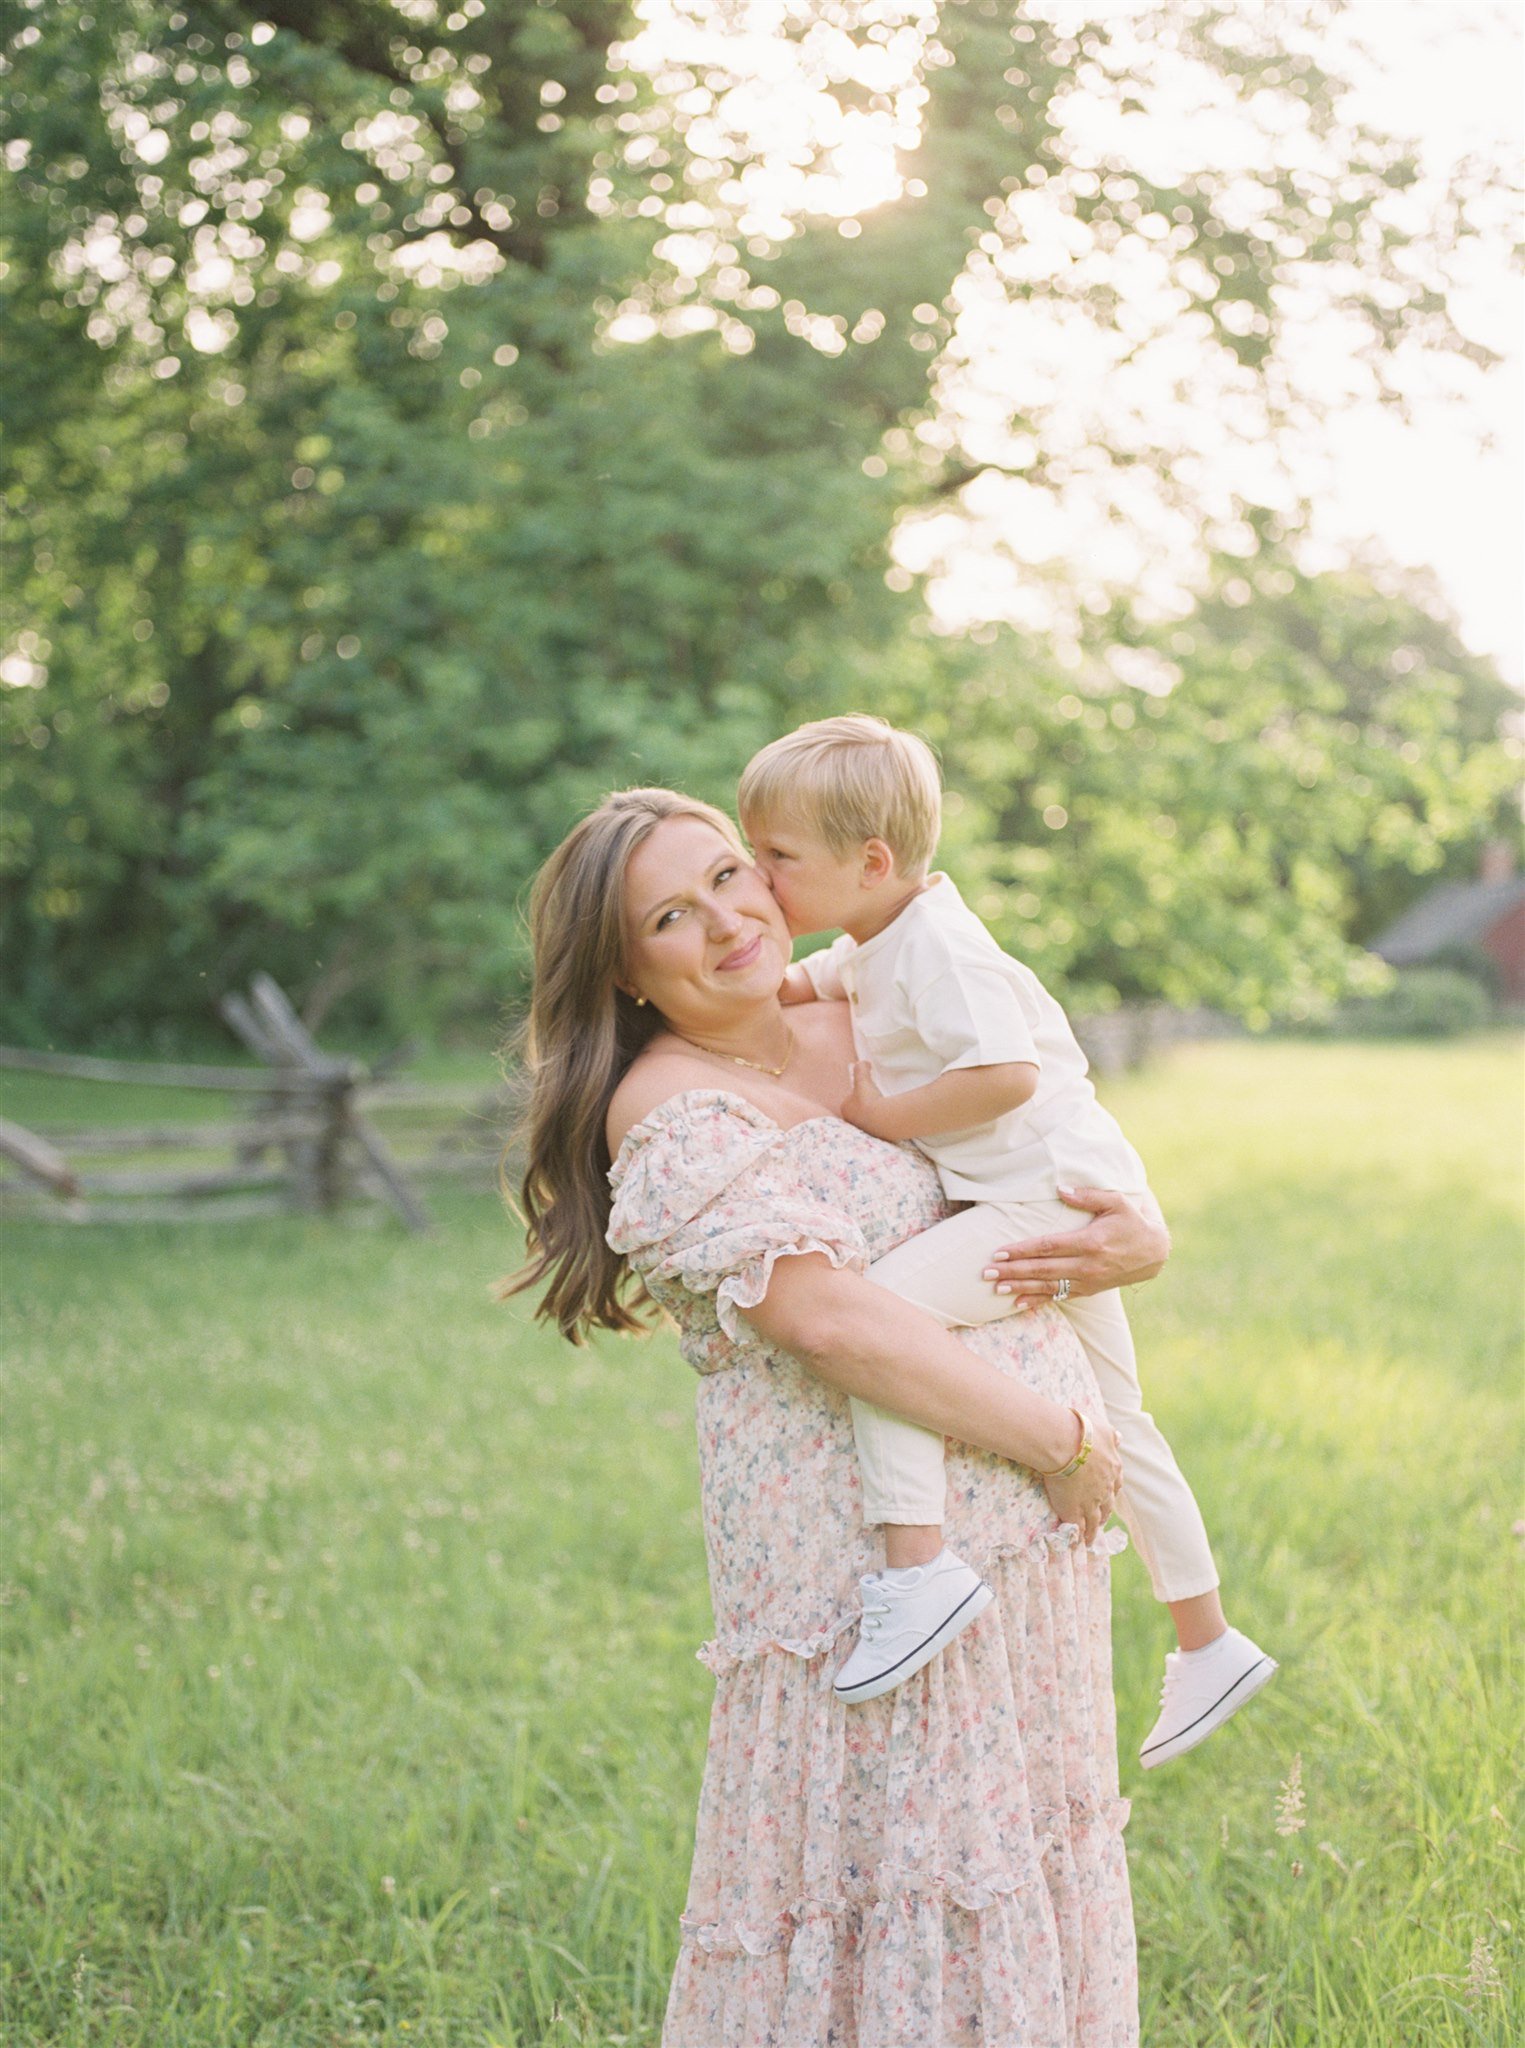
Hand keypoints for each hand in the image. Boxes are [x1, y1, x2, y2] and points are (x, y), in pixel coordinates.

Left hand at [841, 1060, 888, 1134]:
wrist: (881, 1118)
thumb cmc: (868, 1099)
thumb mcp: (863, 1079)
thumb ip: (861, 1069)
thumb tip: (864, 1063)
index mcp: (845, 1109)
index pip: (849, 1100)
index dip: (857, 1095)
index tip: (866, 1092)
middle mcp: (851, 1121)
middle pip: (856, 1112)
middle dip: (863, 1107)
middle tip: (874, 1100)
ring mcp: (862, 1130)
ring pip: (866, 1120)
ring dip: (872, 1115)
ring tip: (881, 1109)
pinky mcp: (873, 1136)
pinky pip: (875, 1127)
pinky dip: (879, 1123)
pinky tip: (886, 1118)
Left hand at [986, 1187, 1169, 1309]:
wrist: (1154, 1252)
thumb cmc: (1132, 1221)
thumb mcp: (1117, 1202)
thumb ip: (1089, 1195)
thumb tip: (1061, 1188)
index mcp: (1091, 1242)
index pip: (1048, 1246)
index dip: (1022, 1250)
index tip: (999, 1251)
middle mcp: (1087, 1265)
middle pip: (1042, 1269)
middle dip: (1013, 1271)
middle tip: (986, 1272)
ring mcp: (1088, 1281)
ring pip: (1048, 1286)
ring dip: (1020, 1288)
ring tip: (996, 1288)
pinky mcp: (1088, 1290)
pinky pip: (1059, 1297)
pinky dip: (1038, 1301)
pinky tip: (1019, 1303)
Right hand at [1041, 1415, 1122, 1543]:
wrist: (1065, 1443)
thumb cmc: (1083, 1431)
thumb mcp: (1104, 1429)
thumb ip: (1112, 1437)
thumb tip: (1120, 1439)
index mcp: (1114, 1469)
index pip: (1116, 1485)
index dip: (1111, 1492)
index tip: (1109, 1496)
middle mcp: (1106, 1489)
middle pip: (1108, 1505)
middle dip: (1105, 1513)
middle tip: (1101, 1520)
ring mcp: (1091, 1502)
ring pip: (1095, 1520)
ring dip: (1094, 1529)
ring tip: (1090, 1537)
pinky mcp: (1074, 1511)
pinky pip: (1079, 1528)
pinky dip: (1079, 1537)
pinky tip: (1077, 1542)